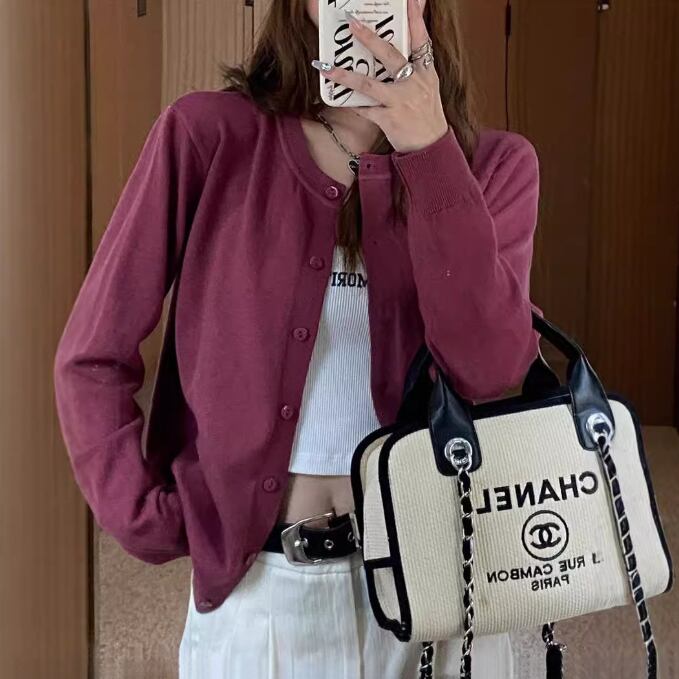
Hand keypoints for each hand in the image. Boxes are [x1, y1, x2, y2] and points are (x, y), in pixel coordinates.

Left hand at [312, 0, 449, 152]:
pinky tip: (339, 99)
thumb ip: (419, 66)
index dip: (416, 18)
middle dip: (369, 38)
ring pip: (369, 84)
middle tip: (351, 23)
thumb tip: (407, 49)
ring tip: (327, 67)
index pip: (421, 40)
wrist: (431, 148)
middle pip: (390, 55)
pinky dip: (352, 105)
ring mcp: (401, 102)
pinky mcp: (390, 120)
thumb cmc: (427, 117)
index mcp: (426, 73)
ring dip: (346, 75)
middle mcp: (414, 84)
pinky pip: (365, 110)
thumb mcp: (430, 88)